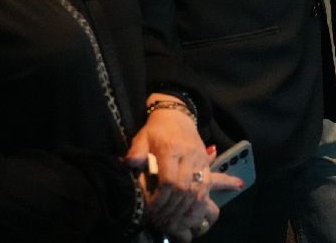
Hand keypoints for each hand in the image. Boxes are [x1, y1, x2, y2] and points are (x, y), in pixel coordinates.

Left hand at [126, 106, 217, 236]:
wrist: (177, 116)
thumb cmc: (156, 130)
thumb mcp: (142, 137)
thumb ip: (136, 152)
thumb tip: (129, 163)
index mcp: (171, 149)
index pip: (169, 180)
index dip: (160, 199)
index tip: (151, 209)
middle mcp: (189, 155)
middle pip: (184, 188)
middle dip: (172, 207)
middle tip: (160, 219)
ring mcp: (200, 159)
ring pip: (198, 189)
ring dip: (186, 208)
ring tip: (174, 220)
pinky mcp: (207, 163)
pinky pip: (207, 186)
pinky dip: (199, 202)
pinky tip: (191, 212)